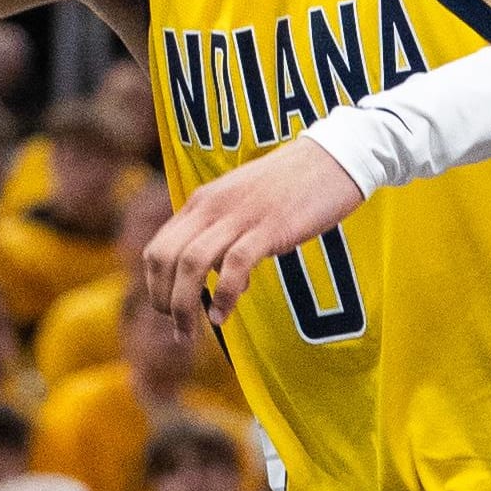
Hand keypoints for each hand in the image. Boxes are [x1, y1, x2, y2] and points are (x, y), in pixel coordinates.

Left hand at [140, 136, 363, 330]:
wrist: (335, 158)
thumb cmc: (292, 185)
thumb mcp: (245, 204)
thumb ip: (226, 234)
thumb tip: (221, 276)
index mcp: (203, 202)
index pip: (159, 248)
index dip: (155, 285)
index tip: (167, 311)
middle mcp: (213, 207)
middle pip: (166, 257)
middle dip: (162, 299)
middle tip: (177, 327)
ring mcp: (240, 216)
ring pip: (192, 263)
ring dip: (183, 304)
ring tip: (189, 332)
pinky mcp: (270, 227)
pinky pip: (234, 265)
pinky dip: (223, 296)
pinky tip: (222, 315)